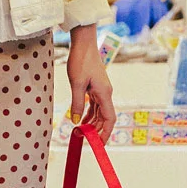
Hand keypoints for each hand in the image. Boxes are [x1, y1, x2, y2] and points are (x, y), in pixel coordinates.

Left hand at [66, 26, 115, 144]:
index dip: (106, 133)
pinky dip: (89, 113)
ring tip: (80, 131)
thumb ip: (77, 103)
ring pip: (99, 111)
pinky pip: (94, 104)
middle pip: (105, 117)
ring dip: (92, 122)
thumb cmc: (81, 61)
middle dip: (96, 129)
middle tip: (83, 139)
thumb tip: (77, 121)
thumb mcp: (76, 83)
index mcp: (104, 93)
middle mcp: (105, 93)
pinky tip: (81, 118)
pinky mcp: (95, 86)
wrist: (83, 43)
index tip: (99, 144)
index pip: (110, 119)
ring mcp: (101, 89)